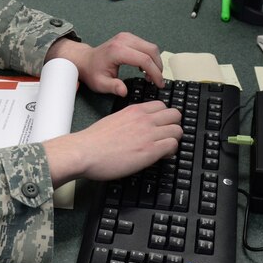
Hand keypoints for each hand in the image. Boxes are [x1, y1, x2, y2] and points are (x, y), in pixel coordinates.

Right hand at [43, 101, 181, 184]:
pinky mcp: (150, 150)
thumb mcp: (114, 121)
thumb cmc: (94, 141)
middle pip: (175, 115)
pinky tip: (160, 156)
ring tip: (163, 148)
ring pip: (178, 130)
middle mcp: (144, 119)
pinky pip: (173, 145)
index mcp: (134, 110)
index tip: (160, 125)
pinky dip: (170, 152)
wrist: (85, 152)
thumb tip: (136, 129)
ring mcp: (149, 134)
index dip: (164, 117)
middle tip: (165, 137)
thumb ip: (129, 121)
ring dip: (173, 140)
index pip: (162, 105)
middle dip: (173, 126)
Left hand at [45, 32, 163, 96]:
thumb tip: (124, 91)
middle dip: (158, 67)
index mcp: (117, 51)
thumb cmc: (92, 71)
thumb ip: (113, 87)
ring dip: (155, 61)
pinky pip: (145, 45)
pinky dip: (150, 56)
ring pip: (151, 47)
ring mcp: (126, 37)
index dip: (155, 73)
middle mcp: (123, 40)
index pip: (144, 60)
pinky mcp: (128, 37)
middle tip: (156, 81)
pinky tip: (144, 68)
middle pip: (151, 50)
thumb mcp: (101, 84)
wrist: (85, 60)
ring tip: (150, 76)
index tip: (159, 83)